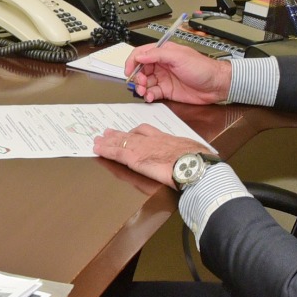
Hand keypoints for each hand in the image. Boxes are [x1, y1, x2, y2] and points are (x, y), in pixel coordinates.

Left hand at [93, 124, 212, 185]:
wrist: (193, 165)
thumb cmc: (198, 161)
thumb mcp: (195, 152)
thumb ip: (189, 153)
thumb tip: (198, 156)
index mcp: (167, 139)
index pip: (148, 132)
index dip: (136, 132)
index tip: (131, 132)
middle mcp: (152, 140)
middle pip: (132, 134)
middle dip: (120, 134)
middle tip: (108, 132)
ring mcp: (142, 148)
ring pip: (121, 141)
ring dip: (108, 141)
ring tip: (98, 139)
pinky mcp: (135, 158)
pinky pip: (116, 152)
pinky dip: (106, 150)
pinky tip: (97, 149)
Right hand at [123, 42, 230, 104]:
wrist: (215, 85)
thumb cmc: (202, 68)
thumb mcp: (179, 56)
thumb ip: (157, 54)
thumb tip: (140, 56)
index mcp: (164, 52)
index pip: (142, 54)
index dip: (132, 62)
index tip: (129, 71)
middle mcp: (162, 64)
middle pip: (141, 69)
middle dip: (137, 77)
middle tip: (141, 83)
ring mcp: (164, 78)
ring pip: (145, 82)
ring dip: (141, 87)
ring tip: (144, 91)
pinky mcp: (167, 90)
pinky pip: (152, 92)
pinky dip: (148, 95)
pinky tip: (150, 97)